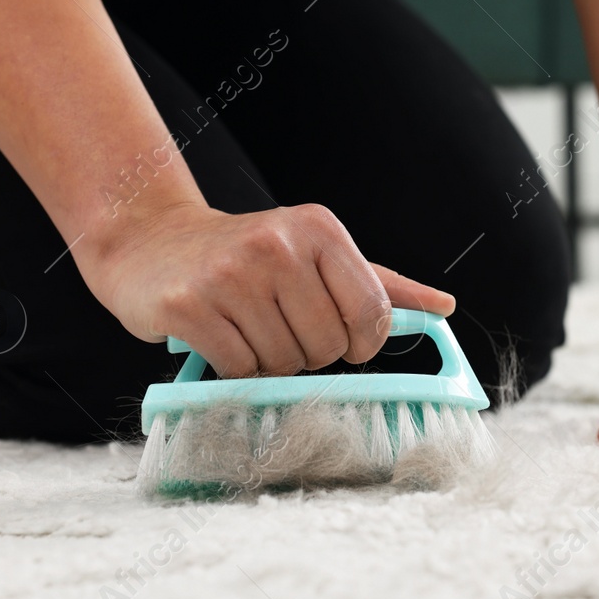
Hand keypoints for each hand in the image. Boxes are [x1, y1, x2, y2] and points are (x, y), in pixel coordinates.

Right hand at [79, 201, 454, 376]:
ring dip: (269, 360)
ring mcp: (230, 273)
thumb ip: (382, 285)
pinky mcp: (189, 305)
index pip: (371, 313)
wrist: (153, 243)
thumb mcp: (319, 255)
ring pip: (283, 363)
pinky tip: (219, 335)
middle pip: (327, 347)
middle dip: (308, 352)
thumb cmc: (249, 256)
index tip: (343, 341)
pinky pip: (238, 369)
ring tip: (246, 326)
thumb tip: (445, 307)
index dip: (362, 343)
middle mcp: (278, 244)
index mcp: (320, 229)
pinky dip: (233, 367)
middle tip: (278, 324)